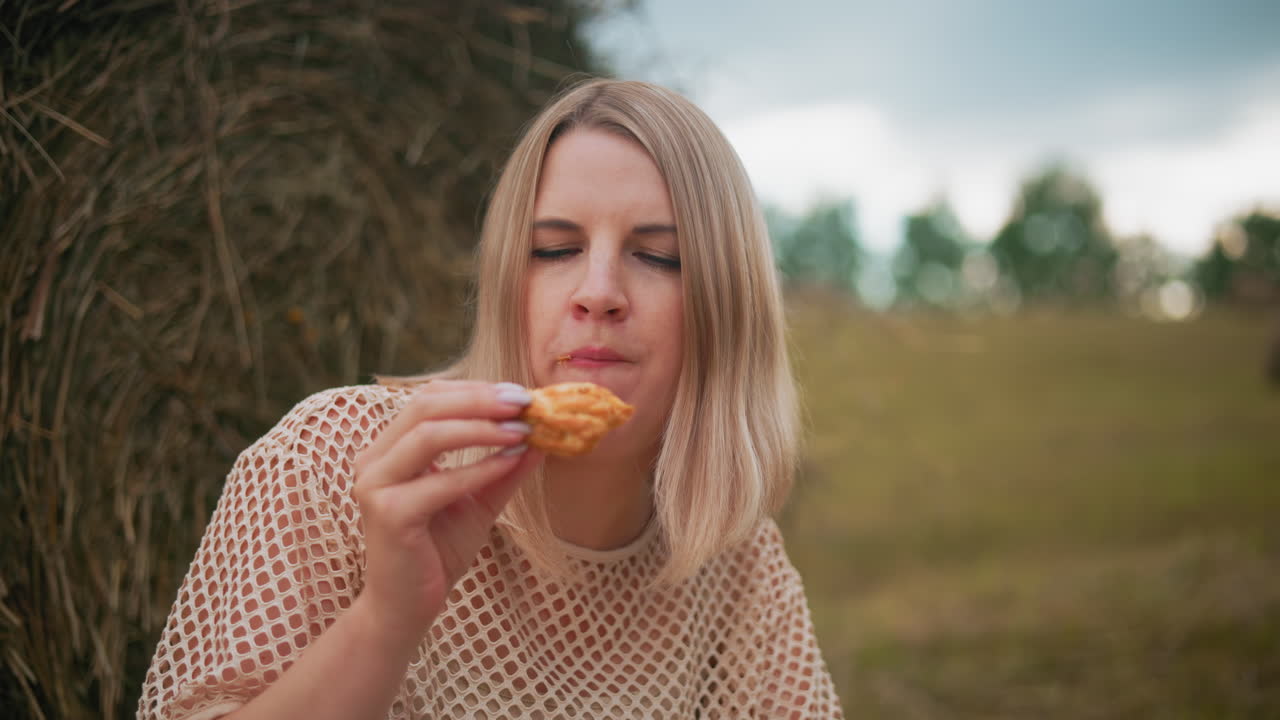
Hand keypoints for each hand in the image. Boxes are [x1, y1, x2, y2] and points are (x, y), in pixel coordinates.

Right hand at [350, 380, 541, 633]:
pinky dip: (479, 468)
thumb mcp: (479, 500)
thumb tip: (542, 437)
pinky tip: (511, 462)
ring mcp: (375, 486)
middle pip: (426, 405)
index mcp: (389, 449)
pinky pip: (440, 482)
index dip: (476, 390)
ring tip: (522, 429)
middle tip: (524, 402)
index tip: (521, 393)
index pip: (430, 398)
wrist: (407, 607)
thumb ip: (504, 468)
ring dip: (481, 427)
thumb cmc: (438, 550)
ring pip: (428, 434)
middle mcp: (374, 460)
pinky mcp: (388, 514)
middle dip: (480, 400)